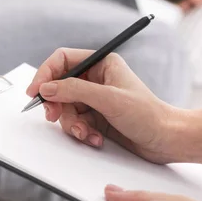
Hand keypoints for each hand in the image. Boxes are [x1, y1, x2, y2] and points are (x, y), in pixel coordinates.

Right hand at [26, 48, 176, 163]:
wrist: (166, 140)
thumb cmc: (147, 114)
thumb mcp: (109, 99)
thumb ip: (75, 91)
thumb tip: (47, 88)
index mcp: (102, 63)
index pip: (63, 60)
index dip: (45, 74)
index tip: (35, 91)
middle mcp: (96, 79)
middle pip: (60, 87)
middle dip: (57, 104)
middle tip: (54, 116)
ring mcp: (95, 99)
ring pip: (65, 108)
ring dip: (72, 124)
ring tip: (86, 133)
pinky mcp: (96, 118)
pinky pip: (75, 123)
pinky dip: (81, 132)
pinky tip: (95, 138)